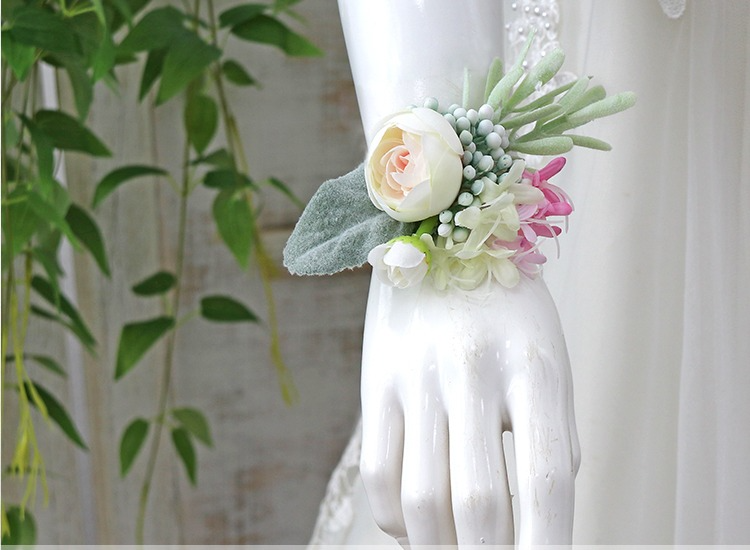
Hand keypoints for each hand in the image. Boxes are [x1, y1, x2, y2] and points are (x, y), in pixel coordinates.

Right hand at [359, 274, 579, 545]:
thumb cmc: (507, 312)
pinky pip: (378, 473)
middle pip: (480, 503)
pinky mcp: (376, 380)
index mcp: (534, 367)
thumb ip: (551, 438)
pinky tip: (417, 527)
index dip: (547, 549)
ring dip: (440, 548)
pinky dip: (396, 521)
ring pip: (422, 499)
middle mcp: (473, 371)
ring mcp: (417, 375)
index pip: (546, 483)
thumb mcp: (548, 362)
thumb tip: (536, 519)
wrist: (435, 233)